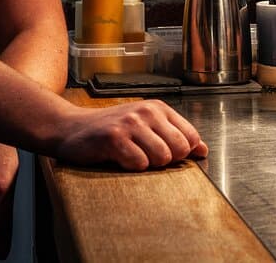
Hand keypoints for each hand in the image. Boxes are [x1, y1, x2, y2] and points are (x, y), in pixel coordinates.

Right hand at [54, 100, 208, 169]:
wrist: (72, 128)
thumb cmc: (111, 131)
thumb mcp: (148, 127)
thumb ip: (176, 136)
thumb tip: (203, 150)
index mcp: (159, 108)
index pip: (191, 137)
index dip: (182, 153)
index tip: (166, 154)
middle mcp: (147, 112)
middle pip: (180, 149)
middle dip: (166, 160)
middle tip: (145, 156)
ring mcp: (131, 123)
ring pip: (162, 157)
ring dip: (148, 165)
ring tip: (132, 156)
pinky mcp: (114, 137)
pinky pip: (139, 163)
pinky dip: (131, 167)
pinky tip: (119, 159)